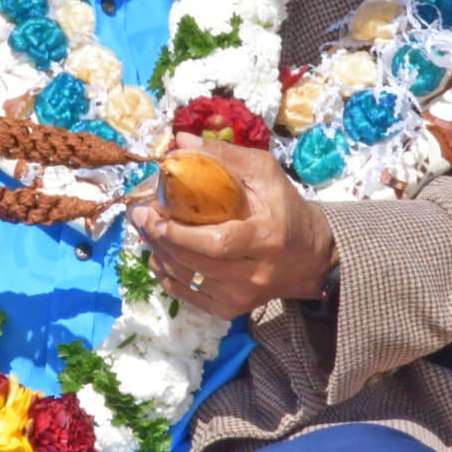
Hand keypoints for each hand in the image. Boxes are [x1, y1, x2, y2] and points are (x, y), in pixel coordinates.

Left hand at [128, 131, 337, 320]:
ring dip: (158, 253)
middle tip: (140, 215)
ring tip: (144, 229)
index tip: (155, 213)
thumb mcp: (265, 174)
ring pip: (187, 280)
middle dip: (160, 238)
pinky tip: (157, 253)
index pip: (219, 243)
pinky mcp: (230, 309)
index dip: (181, 233)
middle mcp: (254, 274)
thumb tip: (180, 142)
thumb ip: (225, 158)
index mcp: (265, 238)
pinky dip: (166, 274)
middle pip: (196, 263)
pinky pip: (188, 295)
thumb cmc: (286, 209)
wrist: (312, 257)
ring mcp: (241, 297)